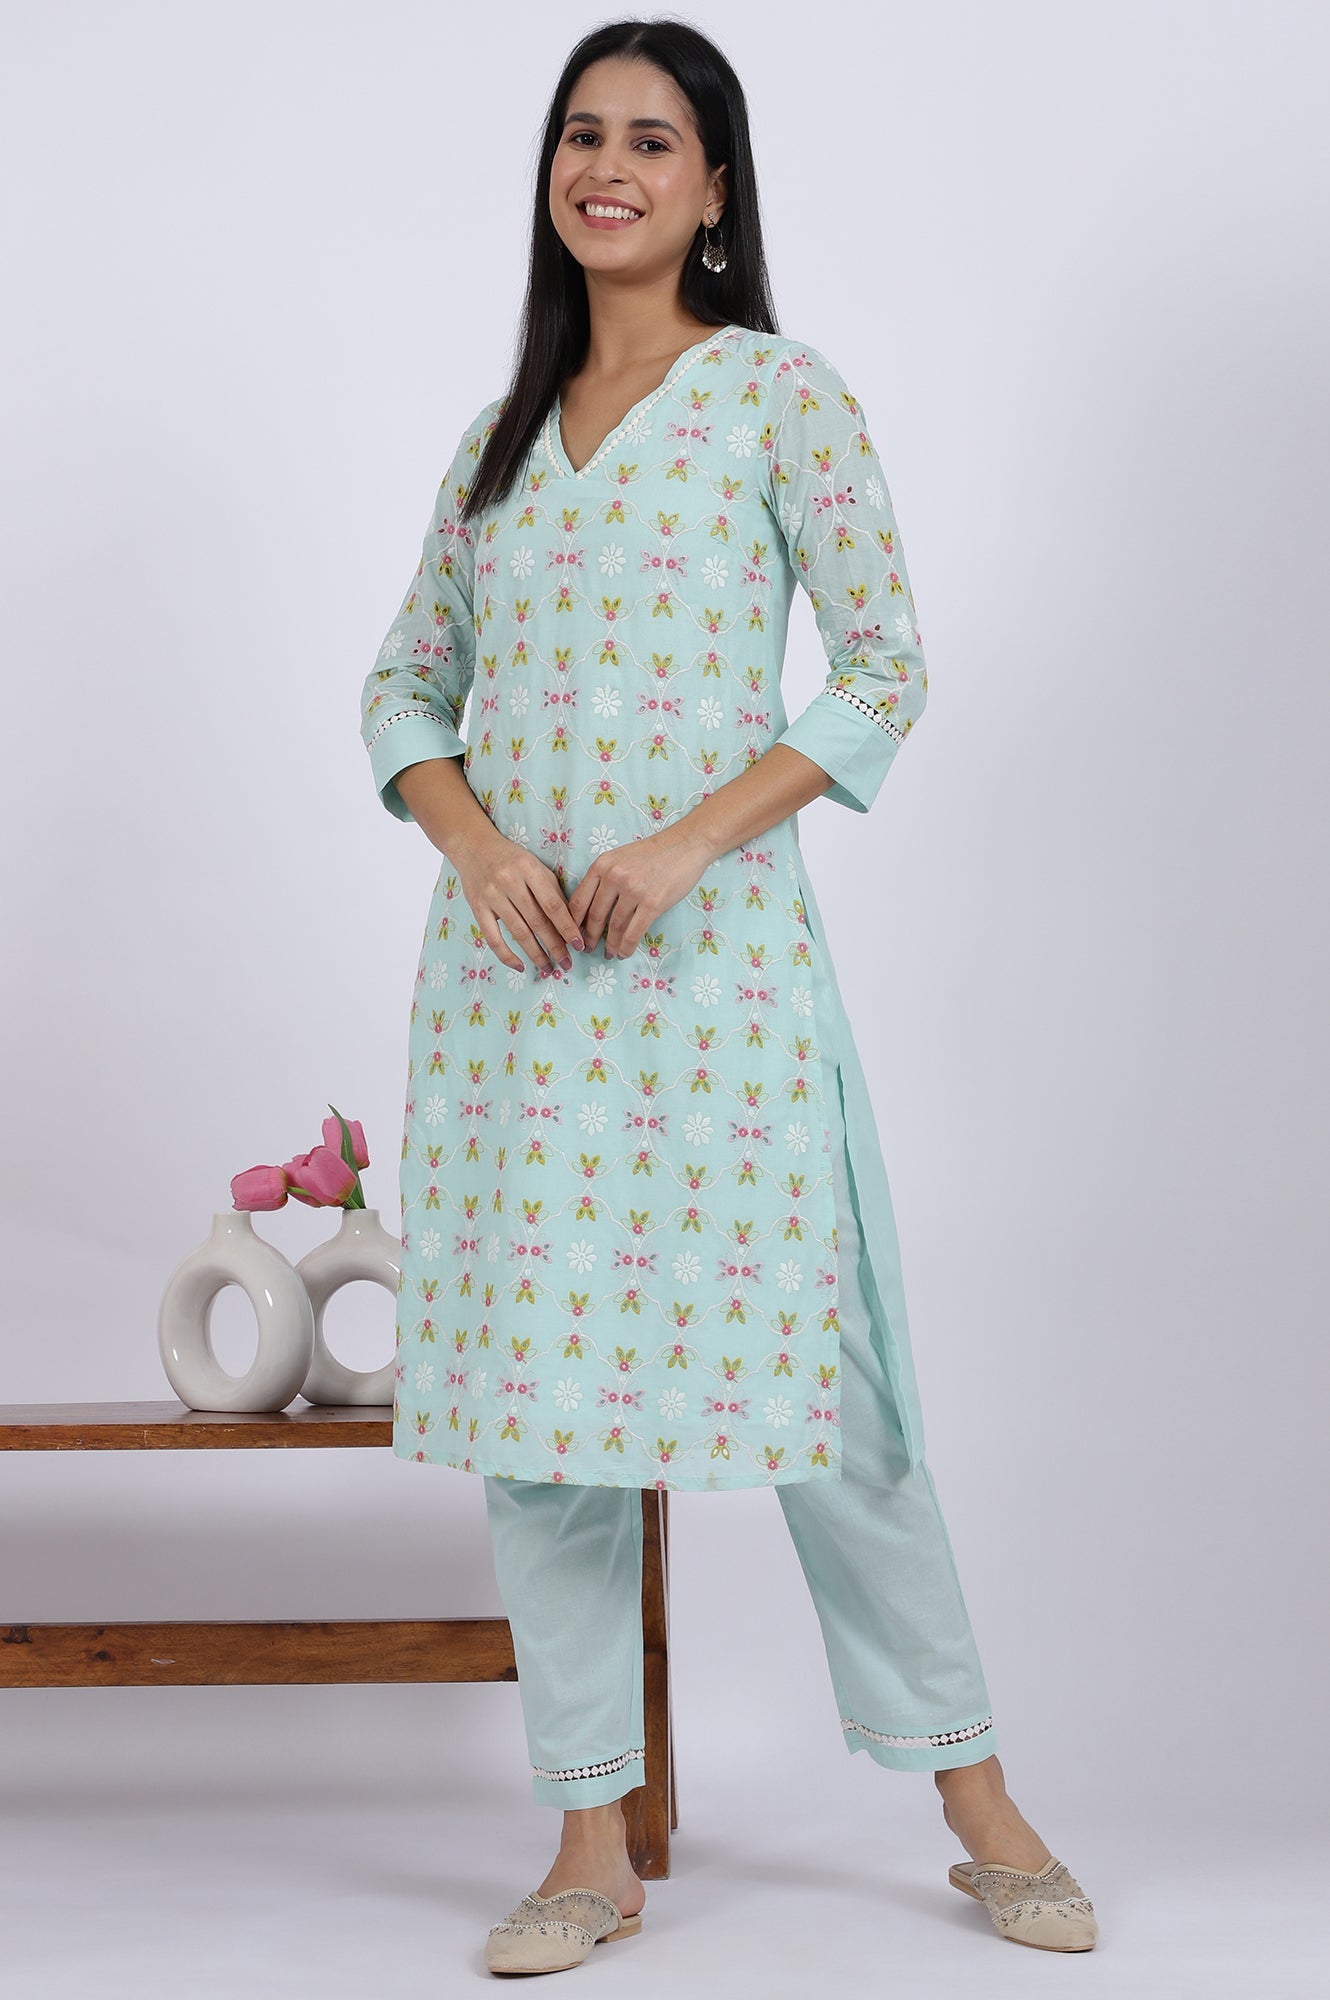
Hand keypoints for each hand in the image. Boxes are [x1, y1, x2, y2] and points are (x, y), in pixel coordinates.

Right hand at [452, 826, 583, 975]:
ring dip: (535, 954)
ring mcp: (492, 896)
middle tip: (567, 963)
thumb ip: (552, 891)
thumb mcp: (535, 866)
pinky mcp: (478, 908)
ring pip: (518, 932)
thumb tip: (571, 922)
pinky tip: (520, 966)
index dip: (567, 927)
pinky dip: (507, 955)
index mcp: (529, 869)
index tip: (578, 945)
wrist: (473, 846)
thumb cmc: (511, 859)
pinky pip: (493, 938)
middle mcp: (510, 882)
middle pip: (537, 921)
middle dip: (555, 946)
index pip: (553, 904)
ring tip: (548, 968)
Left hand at [568, 821, 714, 957]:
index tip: (573, 933)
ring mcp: (634, 890)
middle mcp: (614, 876)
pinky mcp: (652, 903)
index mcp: (602, 865)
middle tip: (588, 948)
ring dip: (610, 945)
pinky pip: (634, 932)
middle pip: (595, 915)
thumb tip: (593, 908)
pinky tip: (624, 953)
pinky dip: (627, 946)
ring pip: (614, 926)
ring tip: (609, 953)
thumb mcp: (620, 857)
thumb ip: (605, 877)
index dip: (573, 921)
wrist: (686, 844)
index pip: (580, 899)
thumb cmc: (654, 852)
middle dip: (590, 937)